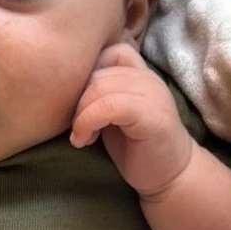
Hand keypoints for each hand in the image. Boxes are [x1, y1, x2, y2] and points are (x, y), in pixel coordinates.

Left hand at [70, 43, 193, 199]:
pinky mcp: (152, 115)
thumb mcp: (112, 113)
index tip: (79, 106)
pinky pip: (110, 106)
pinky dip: (88, 122)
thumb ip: (98, 93)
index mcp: (139, 73)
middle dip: (77, 100)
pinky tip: (86, 140)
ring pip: (100, 86)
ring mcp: (152, 94)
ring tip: (81, 136)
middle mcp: (148, 78)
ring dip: (80, 114)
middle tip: (76, 127)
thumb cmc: (136, 147)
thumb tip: (61, 83)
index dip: (85, 76)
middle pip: (97, 72)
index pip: (106, 52)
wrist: (169, 176)